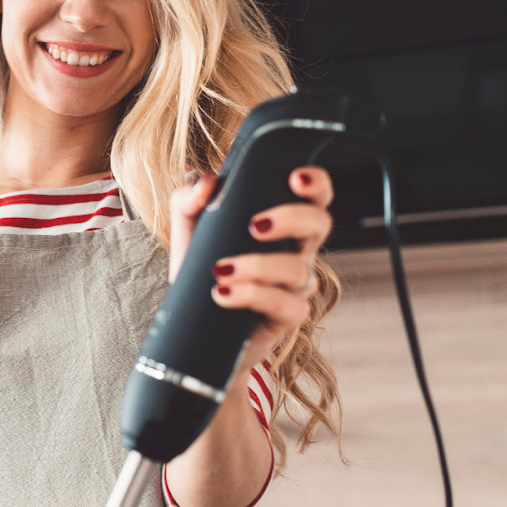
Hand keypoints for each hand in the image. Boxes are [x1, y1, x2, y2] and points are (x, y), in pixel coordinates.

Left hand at [169, 166, 333, 368]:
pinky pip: (285, 305)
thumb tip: (206, 183)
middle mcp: (296, 251)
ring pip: (298, 269)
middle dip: (291, 218)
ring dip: (259, 266)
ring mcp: (296, 286)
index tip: (294, 177)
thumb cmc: (200, 274)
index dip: (316, 183)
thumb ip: (189, 201)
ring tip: (221, 270)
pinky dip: (253, 296)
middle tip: (255, 225)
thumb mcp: (187, 234)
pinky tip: (223, 294)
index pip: (312, 197)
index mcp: (281, 225)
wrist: (195, 329)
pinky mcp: (288, 317)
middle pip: (319, 223)